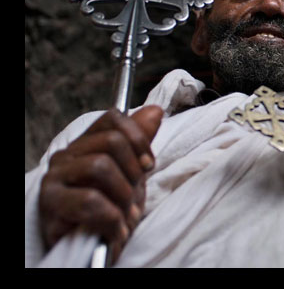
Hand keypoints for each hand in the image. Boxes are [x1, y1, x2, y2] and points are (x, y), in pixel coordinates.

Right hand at [39, 105, 162, 260]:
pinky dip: (112, 219)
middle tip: (135, 196)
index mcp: (86, 144)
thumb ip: (138, 142)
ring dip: (123, 197)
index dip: (138, 138)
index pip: (113, 119)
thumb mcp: (130, 174)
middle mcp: (67, 155)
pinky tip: (116, 230)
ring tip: (126, 216)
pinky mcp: (51, 204)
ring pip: (100, 167)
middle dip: (134, 172)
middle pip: (112, 141)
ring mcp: (55, 178)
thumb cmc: (109, 209)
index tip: (149, 164)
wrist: (91, 249)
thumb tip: (155, 111)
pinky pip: (90, 201)